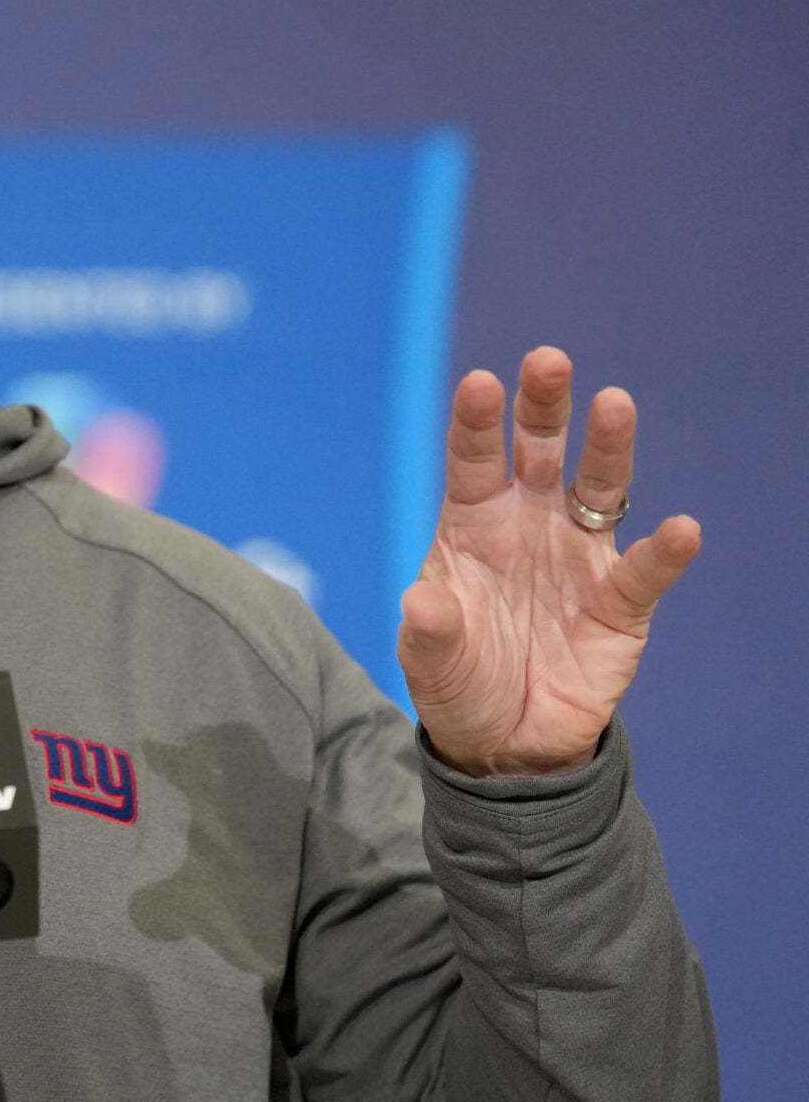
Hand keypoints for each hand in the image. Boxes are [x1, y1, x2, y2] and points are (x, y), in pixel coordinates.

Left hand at [399, 346, 701, 775]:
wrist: (506, 741)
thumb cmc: (459, 680)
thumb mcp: (428, 661)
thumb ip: (429, 631)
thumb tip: (421, 602)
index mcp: (473, 525)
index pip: (473, 461)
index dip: (476, 422)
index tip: (479, 383)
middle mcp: (529, 525)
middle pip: (539, 451)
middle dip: (543, 406)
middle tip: (547, 360)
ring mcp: (579, 558)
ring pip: (599, 489)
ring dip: (608, 447)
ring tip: (614, 403)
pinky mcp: (621, 604)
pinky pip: (644, 570)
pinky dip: (664, 551)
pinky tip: (680, 530)